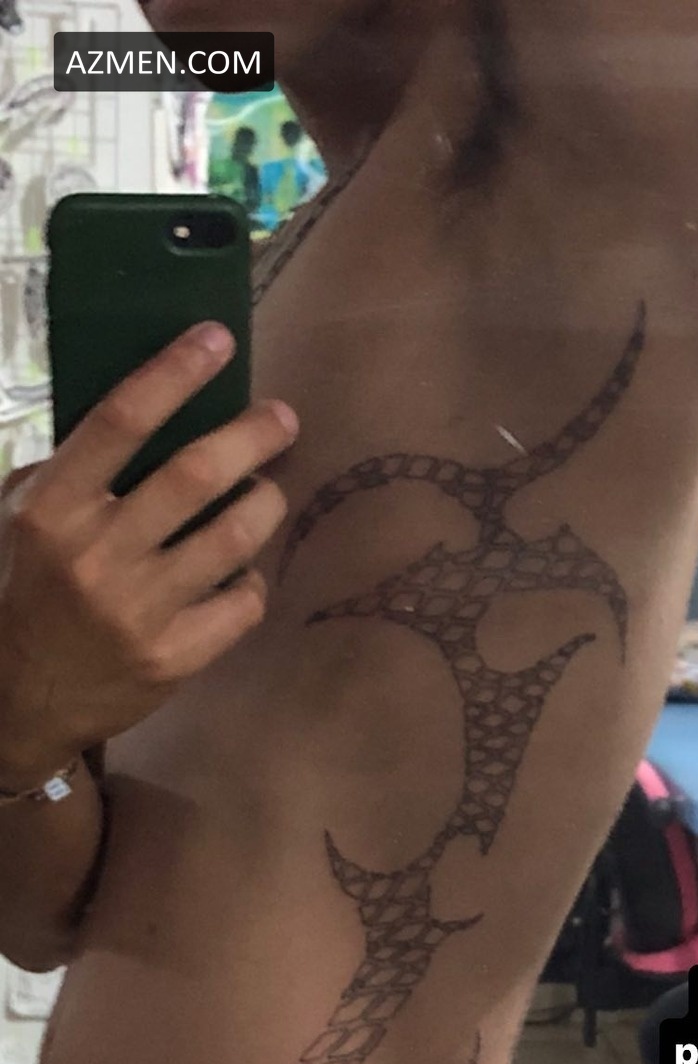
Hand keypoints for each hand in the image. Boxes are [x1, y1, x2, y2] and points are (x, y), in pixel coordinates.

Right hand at [0, 321, 296, 785]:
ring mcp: (140, 611)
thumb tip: (150, 410)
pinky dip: (253, 577)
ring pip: (235, 537)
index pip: (120, 421)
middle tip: (282, 417)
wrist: (20, 699)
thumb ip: (73, 470)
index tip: (217, 340)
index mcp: (53, 510)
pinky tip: (244, 568)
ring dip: (267, 501)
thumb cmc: (25, 590)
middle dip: (252, 435)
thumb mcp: (22, 518)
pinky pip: (243, 601)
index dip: (174, 373)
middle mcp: (98, 556)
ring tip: (271, 488)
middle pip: (196, 475)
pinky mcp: (175, 658)